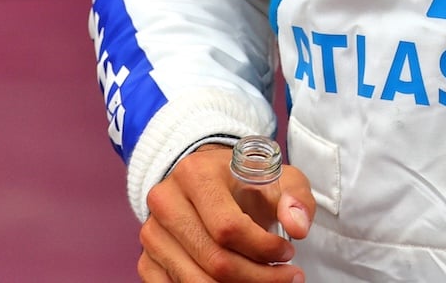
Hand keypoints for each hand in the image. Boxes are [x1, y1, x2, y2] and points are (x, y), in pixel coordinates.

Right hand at [139, 143, 314, 282]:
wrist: (208, 181)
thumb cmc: (246, 181)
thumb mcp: (279, 177)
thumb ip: (295, 197)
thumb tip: (297, 228)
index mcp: (195, 174)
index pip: (229, 227)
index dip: (264, 248)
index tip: (288, 252)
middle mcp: (165, 202)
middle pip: (214, 260)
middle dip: (258, 277)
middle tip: (286, 277)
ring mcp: (152, 234)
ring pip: (196, 281)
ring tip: (266, 282)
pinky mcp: (147, 260)